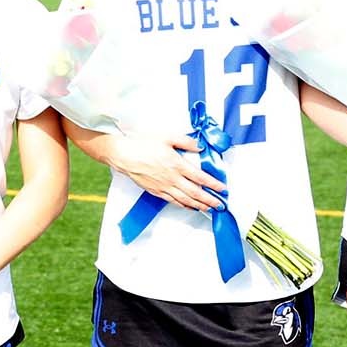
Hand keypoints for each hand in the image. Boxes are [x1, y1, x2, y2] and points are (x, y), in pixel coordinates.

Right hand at [108, 133, 224, 212]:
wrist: (123, 154)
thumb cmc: (142, 144)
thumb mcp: (166, 137)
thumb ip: (185, 142)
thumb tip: (199, 147)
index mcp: (177, 164)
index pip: (200, 177)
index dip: (213, 184)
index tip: (222, 189)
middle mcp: (172, 178)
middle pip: (195, 192)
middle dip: (210, 199)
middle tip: (220, 204)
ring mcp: (164, 186)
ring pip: (185, 200)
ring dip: (199, 205)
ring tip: (209, 208)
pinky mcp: (156, 191)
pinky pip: (173, 201)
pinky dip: (184, 205)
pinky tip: (190, 207)